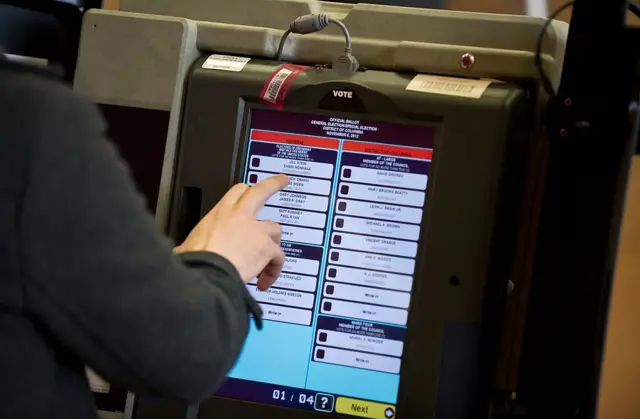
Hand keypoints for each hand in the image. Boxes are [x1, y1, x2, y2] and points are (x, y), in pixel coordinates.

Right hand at [175, 174, 288, 289]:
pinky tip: (264, 281)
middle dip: (273, 184)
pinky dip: (274, 269)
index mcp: (219, 215)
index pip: (236, 194)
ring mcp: (255, 230)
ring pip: (275, 229)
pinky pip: (278, 256)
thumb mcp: (186, 248)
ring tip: (267, 263)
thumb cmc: (194, 262)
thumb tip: (180, 255)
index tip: (248, 192)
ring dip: (274, 244)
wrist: (205, 273)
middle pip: (261, 191)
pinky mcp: (266, 246)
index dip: (244, 193)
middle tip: (282, 180)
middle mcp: (239, 216)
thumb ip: (189, 247)